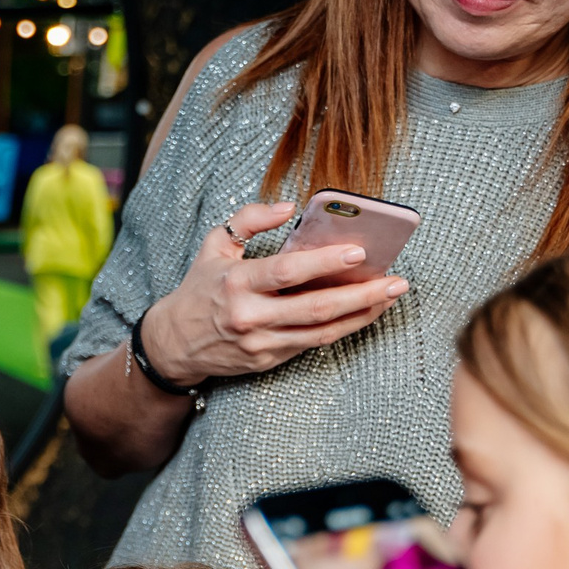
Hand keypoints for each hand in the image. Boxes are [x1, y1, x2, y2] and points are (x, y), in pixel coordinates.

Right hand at [138, 201, 406, 387]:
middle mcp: (249, 317)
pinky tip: (364, 313)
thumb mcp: (214, 245)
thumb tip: (288, 207)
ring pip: (321, 331)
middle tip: (395, 281)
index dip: (325, 263)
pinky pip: (313, 343)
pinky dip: (342, 328)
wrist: (173, 344)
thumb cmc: (200, 289)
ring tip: (390, 296)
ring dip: (360, 315)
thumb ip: (250, 219)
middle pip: (314, 308)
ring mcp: (261, 343)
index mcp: (236, 283)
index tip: (359, 251)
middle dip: (360, 295)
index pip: (287, 272)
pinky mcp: (268, 360)